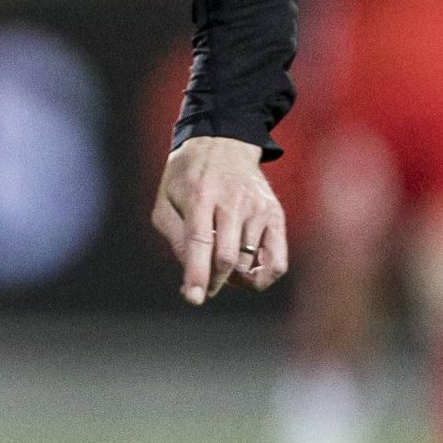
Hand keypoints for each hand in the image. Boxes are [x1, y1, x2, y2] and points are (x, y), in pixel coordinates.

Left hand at [153, 136, 288, 304]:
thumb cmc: (186, 177)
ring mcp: (258, 208)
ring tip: (219, 266)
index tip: (193, 298)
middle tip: (203, 285)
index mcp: (200, 195)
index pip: (200, 241)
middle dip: (213, 280)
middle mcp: (232, 201)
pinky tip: (246, 273)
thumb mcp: (165, 200)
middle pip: (227, 257)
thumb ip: (175, 237)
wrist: (222, 144)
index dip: (197, 273)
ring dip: (232, 278)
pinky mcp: (276, 215)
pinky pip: (277, 261)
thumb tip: (190, 272)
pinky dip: (262, 277)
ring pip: (248, 262)